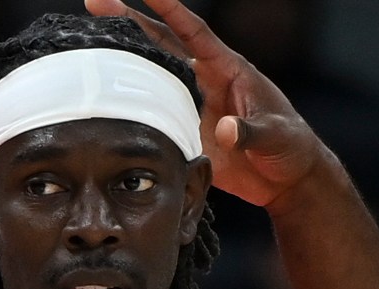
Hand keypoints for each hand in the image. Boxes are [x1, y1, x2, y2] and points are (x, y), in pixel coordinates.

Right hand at [82, 0, 329, 207]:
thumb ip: (252, 133)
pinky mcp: (185, 135)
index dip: (170, 10)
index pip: (193, 32)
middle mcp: (204, 81)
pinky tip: (101, 103)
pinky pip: (152, 119)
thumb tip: (225, 131)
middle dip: (129, 23)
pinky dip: (129, 111)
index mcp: (228, 69)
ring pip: (150, 78)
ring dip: (122, 63)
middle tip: (95, 4)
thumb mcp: (277, 136)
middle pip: (160, 45)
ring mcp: (191, 107)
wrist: (289, 182)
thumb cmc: (292, 148)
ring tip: (86, 45)